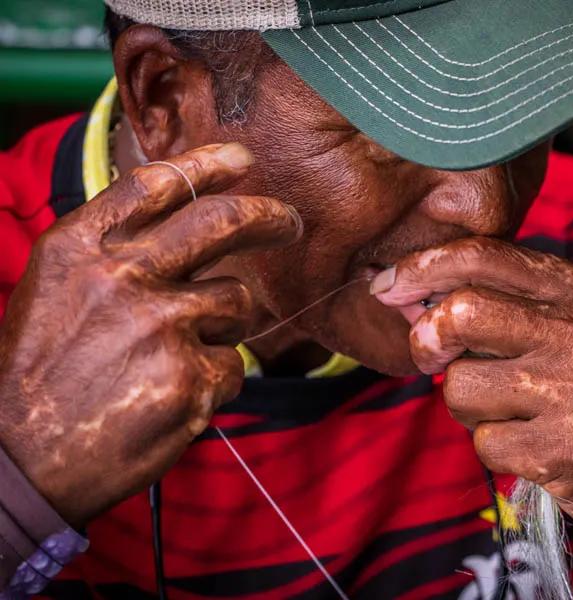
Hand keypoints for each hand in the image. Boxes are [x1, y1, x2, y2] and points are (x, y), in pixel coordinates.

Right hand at [0, 143, 300, 527]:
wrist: (20, 461)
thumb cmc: (41, 372)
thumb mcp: (57, 289)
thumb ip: (113, 248)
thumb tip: (183, 213)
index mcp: (80, 248)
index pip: (156, 184)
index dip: (208, 164)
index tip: (242, 160)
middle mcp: (122, 276)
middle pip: (221, 222)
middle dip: (268, 216)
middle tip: (289, 223)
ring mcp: (160, 327)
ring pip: (236, 303)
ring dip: (223, 327)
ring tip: (173, 357)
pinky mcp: (190, 379)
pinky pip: (234, 365)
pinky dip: (214, 380)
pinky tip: (172, 397)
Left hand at [372, 237, 572, 563]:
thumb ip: (510, 301)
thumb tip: (419, 296)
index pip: (483, 256)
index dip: (421, 267)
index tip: (387, 284)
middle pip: (460, 315)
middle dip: (428, 339)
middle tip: (433, 356)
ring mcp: (571, 394)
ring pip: (460, 387)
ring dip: (469, 405)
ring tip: (511, 410)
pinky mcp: (562, 451)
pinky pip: (483, 442)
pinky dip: (495, 447)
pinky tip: (532, 444)